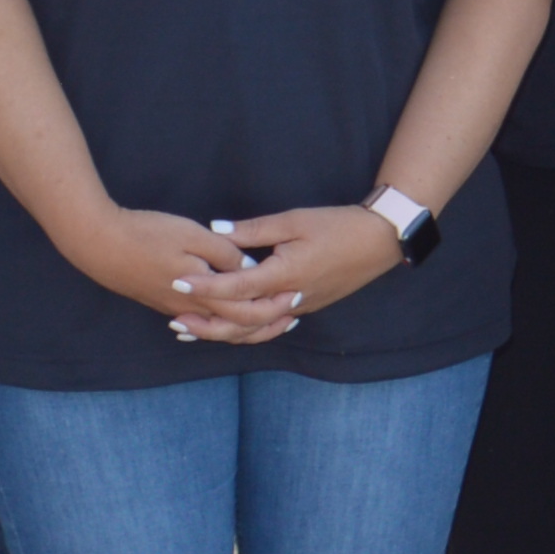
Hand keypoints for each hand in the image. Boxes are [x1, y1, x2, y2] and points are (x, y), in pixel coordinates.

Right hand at [61, 205, 288, 331]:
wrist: (97, 244)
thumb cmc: (146, 233)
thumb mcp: (192, 235)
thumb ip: (225, 253)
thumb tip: (250, 268)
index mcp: (202, 294)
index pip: (247, 311)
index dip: (274, 307)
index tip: (297, 297)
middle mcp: (190, 309)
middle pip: (235, 326)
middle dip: (266, 323)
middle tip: (292, 313)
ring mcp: (174, 308)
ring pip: (216, 328)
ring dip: (243, 325)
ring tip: (267, 317)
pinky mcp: (162, 302)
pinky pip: (199, 322)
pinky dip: (219, 323)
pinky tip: (224, 317)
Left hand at [146, 201, 406, 345]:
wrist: (379, 241)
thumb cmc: (337, 225)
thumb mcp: (294, 220)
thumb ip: (253, 230)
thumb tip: (216, 231)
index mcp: (286, 274)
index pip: (236, 287)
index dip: (205, 286)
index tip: (178, 282)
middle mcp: (291, 298)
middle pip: (242, 322)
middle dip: (206, 323)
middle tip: (175, 320)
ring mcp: (300, 307)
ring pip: (256, 330)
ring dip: (223, 333)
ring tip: (194, 330)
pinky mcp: (306, 307)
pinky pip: (270, 326)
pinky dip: (246, 330)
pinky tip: (230, 327)